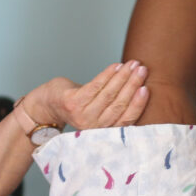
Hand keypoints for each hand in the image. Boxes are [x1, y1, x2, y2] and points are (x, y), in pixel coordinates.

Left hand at [25, 60, 148, 130]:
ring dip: (123, 76)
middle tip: (142, 70)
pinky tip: (116, 66)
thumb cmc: (79, 104)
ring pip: (109, 94)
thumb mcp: (99, 109)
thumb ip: (116, 106)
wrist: (49, 104)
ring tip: (133, 64)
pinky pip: (95, 86)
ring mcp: (82, 115)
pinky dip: (108, 74)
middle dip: (133, 84)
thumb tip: (141, 86)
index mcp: (103, 130)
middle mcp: (93, 127)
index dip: (137, 104)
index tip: (147, 88)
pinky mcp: (73, 102)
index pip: (126, 119)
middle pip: (119, 104)